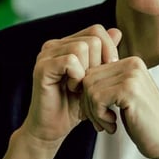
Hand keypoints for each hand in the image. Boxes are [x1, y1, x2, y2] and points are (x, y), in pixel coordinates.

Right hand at [21, 24, 121, 146]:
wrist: (53, 128)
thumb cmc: (74, 105)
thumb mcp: (96, 78)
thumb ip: (103, 55)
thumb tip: (117, 31)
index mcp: (67, 44)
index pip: (97, 30)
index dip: (109, 49)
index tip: (109, 71)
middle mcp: (55, 45)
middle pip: (93, 38)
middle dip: (100, 63)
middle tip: (91, 83)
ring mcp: (46, 55)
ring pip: (83, 47)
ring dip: (88, 71)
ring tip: (81, 87)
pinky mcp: (42, 67)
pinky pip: (70, 60)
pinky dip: (77, 77)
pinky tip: (73, 89)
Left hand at [79, 54, 158, 158]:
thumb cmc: (145, 124)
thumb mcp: (125, 98)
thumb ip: (108, 84)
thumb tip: (77, 79)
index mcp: (131, 62)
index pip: (92, 71)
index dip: (88, 95)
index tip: (98, 114)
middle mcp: (132, 63)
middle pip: (87, 78)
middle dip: (87, 103)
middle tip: (100, 122)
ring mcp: (132, 75)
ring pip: (89, 88)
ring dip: (93, 112)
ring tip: (108, 125)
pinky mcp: (129, 90)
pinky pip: (96, 98)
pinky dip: (99, 116)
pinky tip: (112, 125)